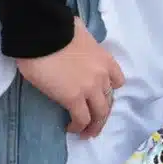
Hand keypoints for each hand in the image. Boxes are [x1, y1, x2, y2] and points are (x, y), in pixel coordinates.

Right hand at [15, 17, 125, 138]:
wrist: (45, 35)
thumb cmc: (58, 30)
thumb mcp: (81, 34)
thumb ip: (85, 43)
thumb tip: (77, 40)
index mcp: (105, 59)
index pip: (117, 80)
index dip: (110, 90)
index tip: (101, 96)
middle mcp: (103, 75)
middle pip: (109, 100)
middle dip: (103, 114)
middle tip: (96, 124)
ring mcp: (90, 88)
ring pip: (99, 113)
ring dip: (94, 125)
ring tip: (86, 133)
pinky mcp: (73, 98)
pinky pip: (81, 118)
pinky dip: (78, 126)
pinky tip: (71, 128)